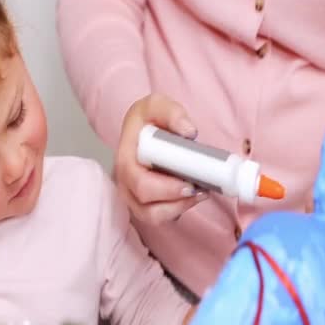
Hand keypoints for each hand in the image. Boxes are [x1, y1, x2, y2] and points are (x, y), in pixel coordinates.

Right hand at [115, 93, 208, 223]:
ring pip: (152, 217)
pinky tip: (192, 197)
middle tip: (198, 190)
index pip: (139, 182)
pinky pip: (159, 218)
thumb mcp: (156, 105)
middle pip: (145, 204)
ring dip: (179, 209)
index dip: (165, 188)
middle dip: (176, 201)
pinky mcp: (144, 205)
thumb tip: (189, 131)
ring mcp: (132, 197)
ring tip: (199, 194)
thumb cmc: (148, 121)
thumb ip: (172, 112)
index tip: (188, 182)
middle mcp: (124, 182)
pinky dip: (177, 211)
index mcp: (125, 159)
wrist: (143, 132)